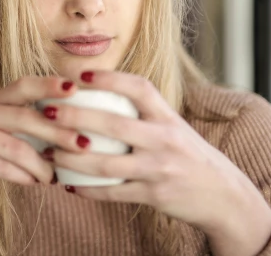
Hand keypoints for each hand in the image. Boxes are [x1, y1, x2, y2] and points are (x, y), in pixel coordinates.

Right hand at [0, 76, 88, 211]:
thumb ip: (24, 126)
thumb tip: (73, 129)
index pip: (22, 85)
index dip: (48, 84)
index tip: (75, 88)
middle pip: (24, 117)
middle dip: (58, 131)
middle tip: (85, 144)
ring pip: (16, 147)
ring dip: (42, 165)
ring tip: (55, 177)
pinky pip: (3, 168)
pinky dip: (24, 177)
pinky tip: (35, 183)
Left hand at [45, 71, 270, 255]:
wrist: (223, 196)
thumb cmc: (188, 154)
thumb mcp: (173, 126)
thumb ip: (144, 112)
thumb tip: (98, 90)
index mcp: (168, 117)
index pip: (139, 88)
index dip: (109, 78)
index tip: (80, 74)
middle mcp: (165, 139)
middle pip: (113, 125)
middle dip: (76, 117)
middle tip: (47, 111)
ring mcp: (160, 169)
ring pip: (107, 164)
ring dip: (72, 159)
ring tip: (49, 152)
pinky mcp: (155, 195)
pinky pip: (114, 193)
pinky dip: (88, 190)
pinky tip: (69, 185)